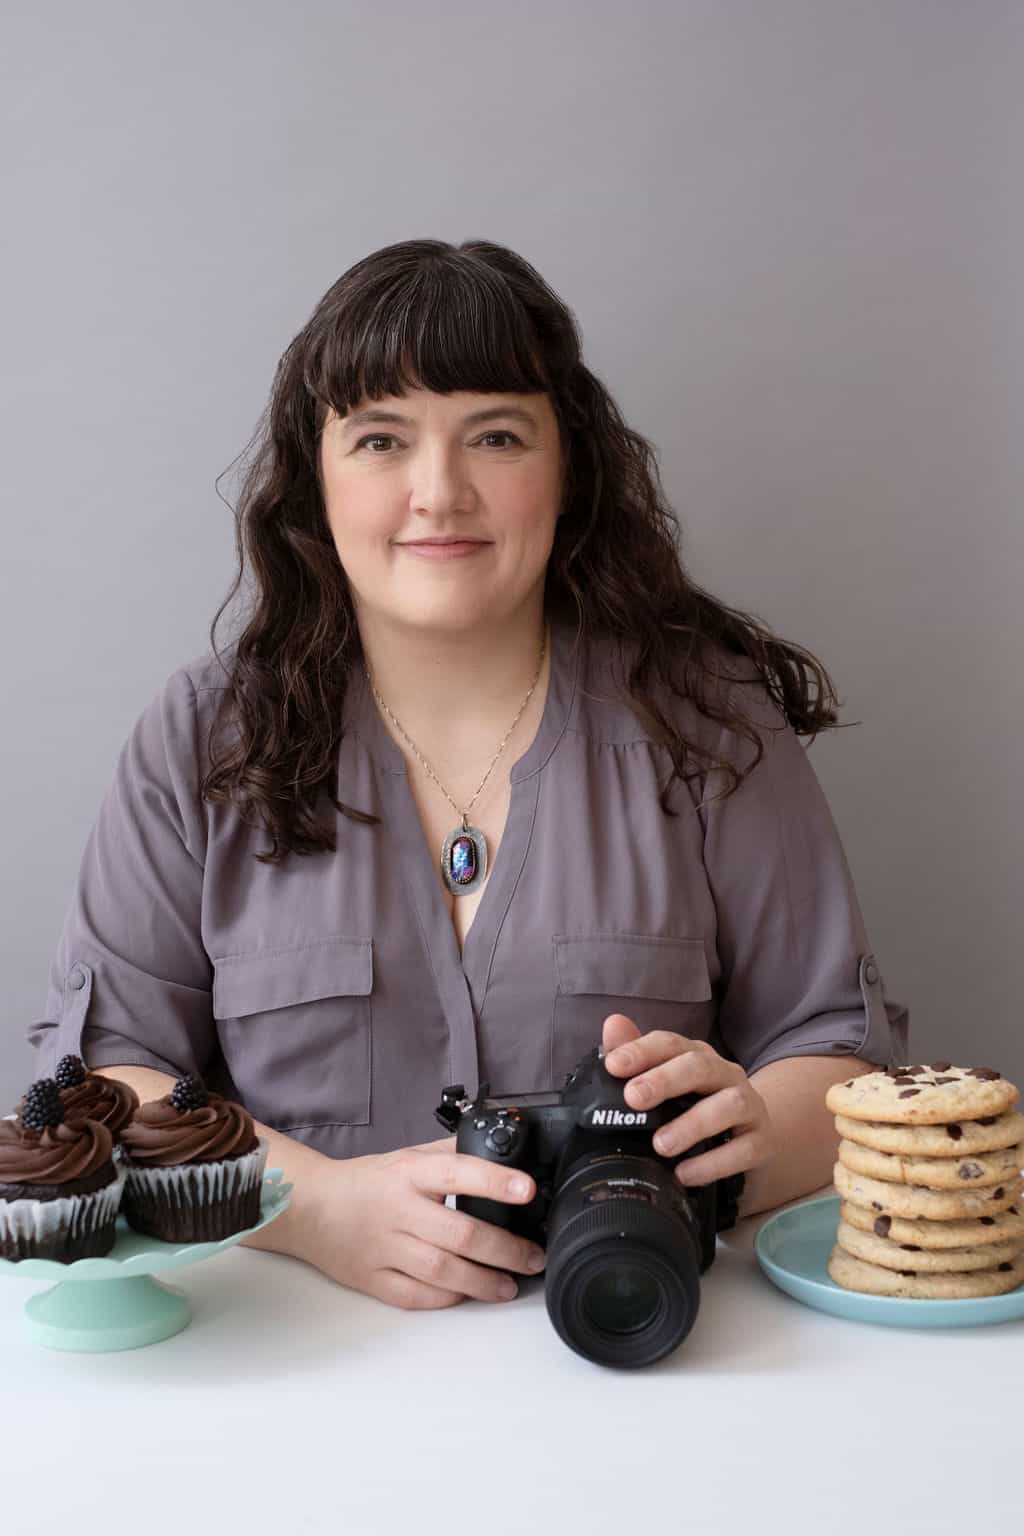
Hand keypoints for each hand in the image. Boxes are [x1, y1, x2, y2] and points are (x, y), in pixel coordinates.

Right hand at [300, 1135, 546, 1310]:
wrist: (310, 1208)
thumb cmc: (367, 1181)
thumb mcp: (407, 1156)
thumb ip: (450, 1155)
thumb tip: (499, 1150)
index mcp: (408, 1173)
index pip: (458, 1173)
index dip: (495, 1181)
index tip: (527, 1191)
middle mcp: (398, 1210)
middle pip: (460, 1234)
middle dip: (506, 1250)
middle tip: (534, 1258)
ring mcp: (383, 1248)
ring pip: (443, 1272)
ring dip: (484, 1282)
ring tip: (510, 1285)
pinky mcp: (372, 1279)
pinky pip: (416, 1297)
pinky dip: (447, 1299)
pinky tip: (468, 1295)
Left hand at [600, 1014, 779, 1186]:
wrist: (752, 1140)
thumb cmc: (699, 1107)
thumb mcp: (668, 1084)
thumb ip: (638, 1056)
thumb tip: (613, 1024)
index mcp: (697, 1056)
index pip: (670, 1043)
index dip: (641, 1050)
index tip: (613, 1065)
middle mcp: (726, 1074)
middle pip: (700, 1066)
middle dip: (665, 1080)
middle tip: (634, 1098)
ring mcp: (749, 1106)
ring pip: (729, 1104)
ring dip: (693, 1123)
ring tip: (661, 1144)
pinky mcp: (763, 1141)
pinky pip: (744, 1149)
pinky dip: (713, 1163)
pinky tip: (685, 1173)